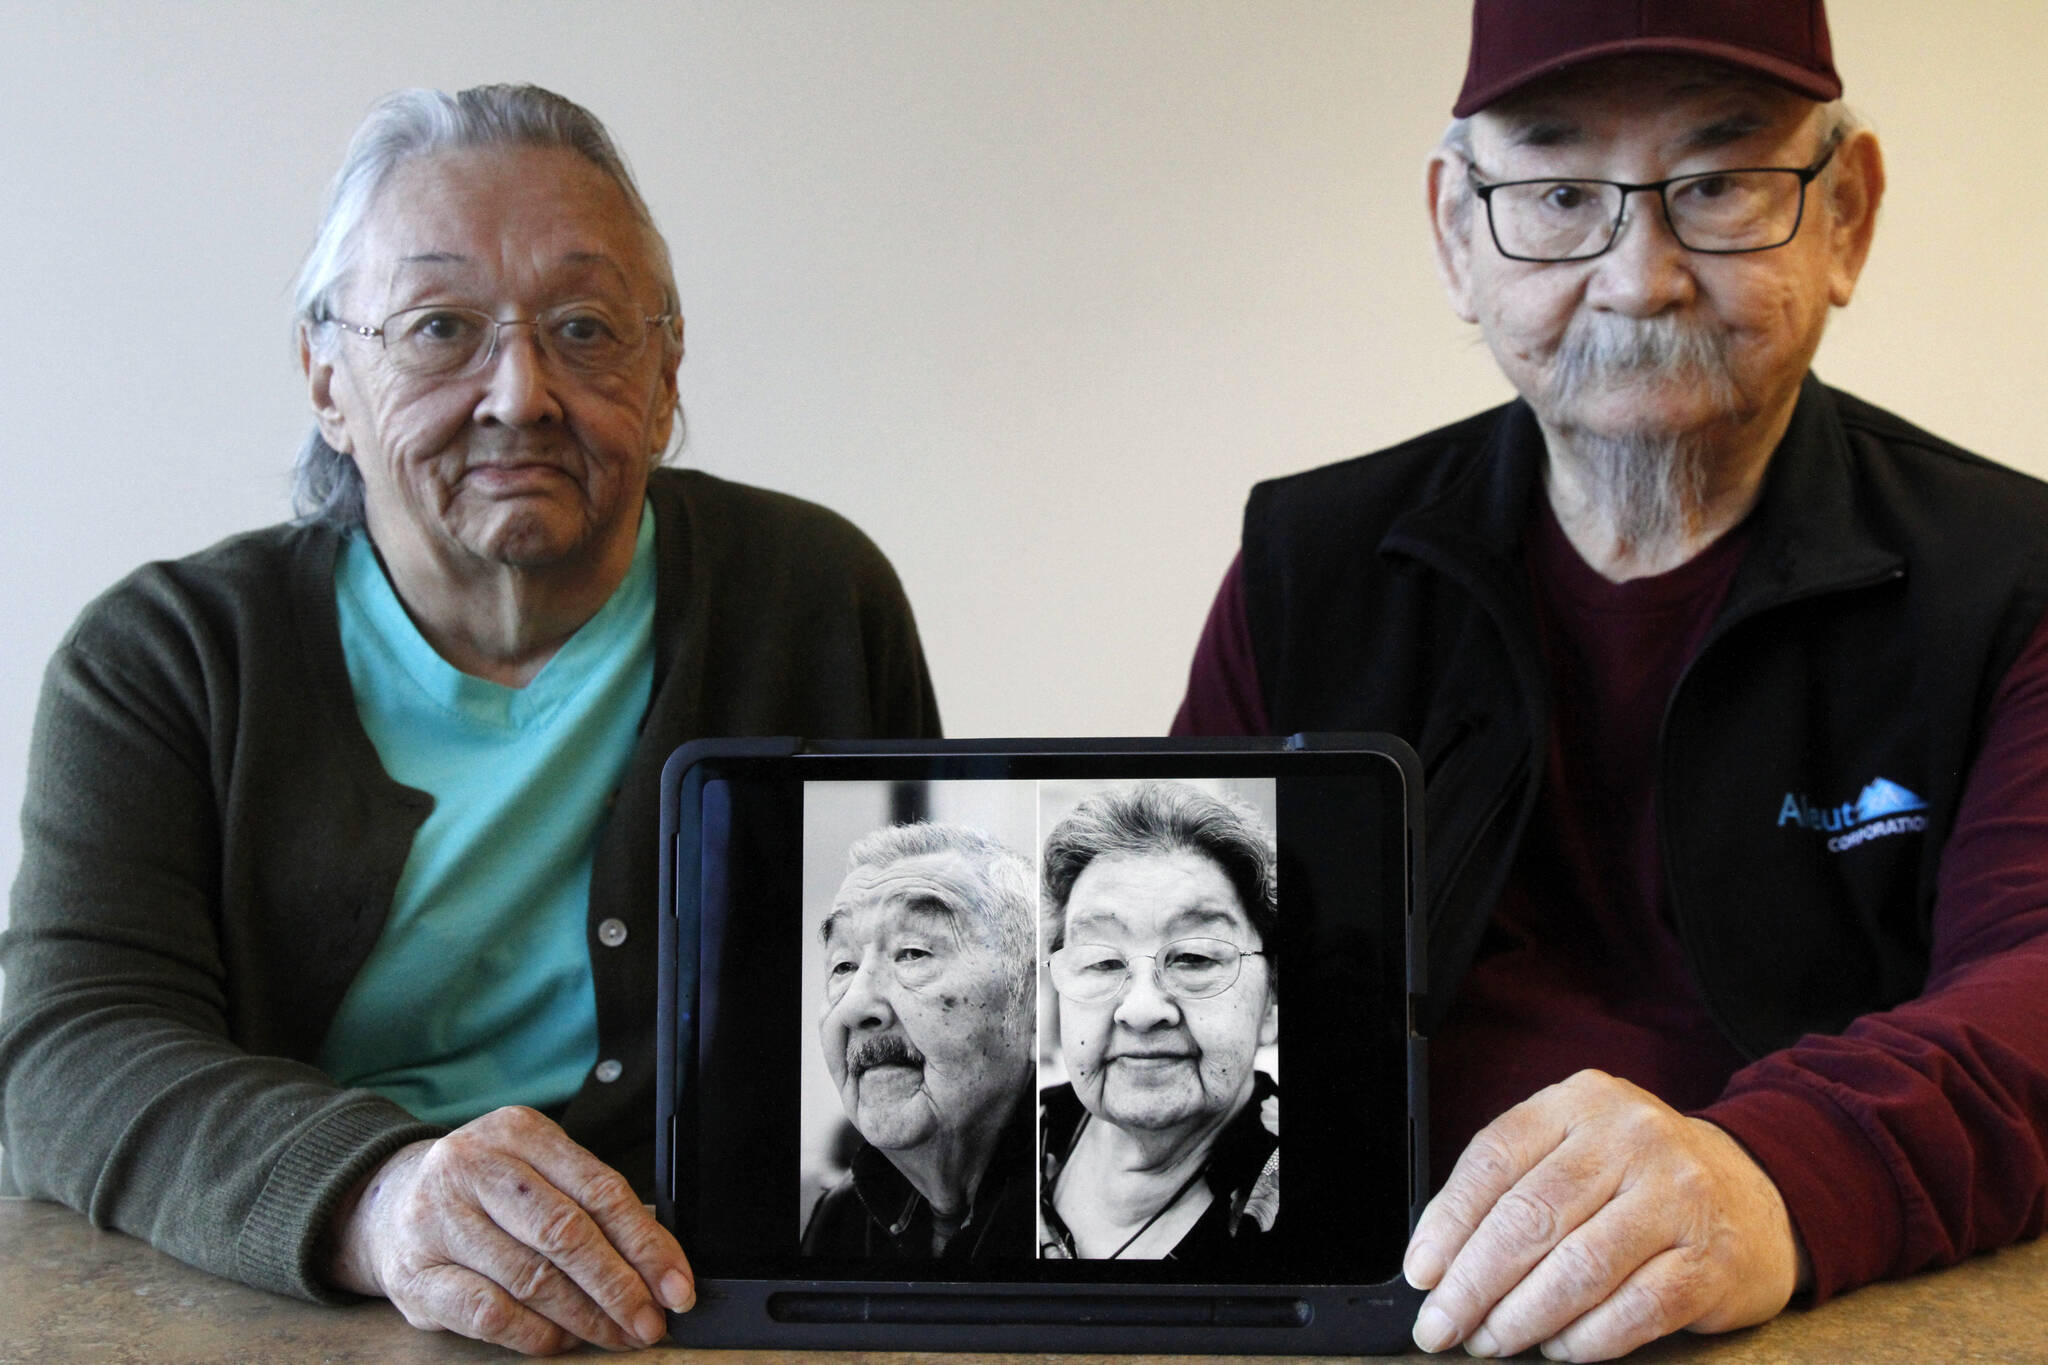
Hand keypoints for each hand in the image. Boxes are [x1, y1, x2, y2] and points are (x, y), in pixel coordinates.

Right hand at [323, 1106, 694, 1354]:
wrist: (384, 1203)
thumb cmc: (483, 1191)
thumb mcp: (535, 1171)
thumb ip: (588, 1204)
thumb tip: (659, 1264)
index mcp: (518, 1132)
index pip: (600, 1190)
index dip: (647, 1244)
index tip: (677, 1285)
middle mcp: (473, 1166)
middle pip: (566, 1233)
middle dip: (620, 1286)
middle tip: (651, 1322)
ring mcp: (437, 1219)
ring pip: (531, 1278)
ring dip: (585, 1317)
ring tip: (616, 1335)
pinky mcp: (414, 1273)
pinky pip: (489, 1313)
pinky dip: (535, 1334)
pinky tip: (561, 1340)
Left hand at [1404, 1070, 1806, 1361]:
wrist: (1756, 1195)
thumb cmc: (1640, 1180)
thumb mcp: (1576, 1148)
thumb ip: (1515, 1185)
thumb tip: (1439, 1261)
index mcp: (1581, 1101)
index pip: (1494, 1159)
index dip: (1447, 1222)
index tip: (1421, 1274)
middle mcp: (1631, 1139)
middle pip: (1530, 1217)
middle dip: (1473, 1284)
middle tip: (1442, 1327)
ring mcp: (1677, 1197)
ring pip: (1578, 1268)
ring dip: (1521, 1317)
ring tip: (1490, 1341)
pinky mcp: (1712, 1261)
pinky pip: (1635, 1310)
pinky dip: (1585, 1340)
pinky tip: (1557, 1348)